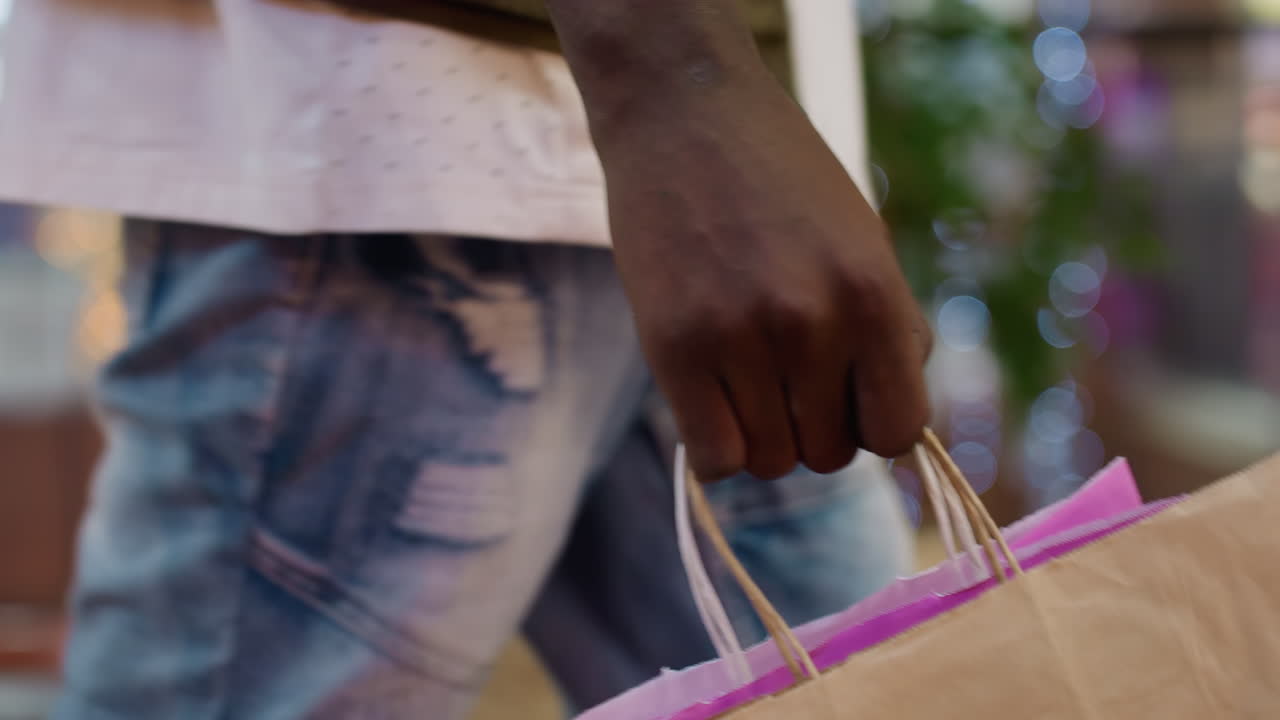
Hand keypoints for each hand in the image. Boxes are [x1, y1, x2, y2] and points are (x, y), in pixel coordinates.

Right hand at [597, 79, 930, 480]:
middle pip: (830, 455)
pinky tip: (708, 396)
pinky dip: (715, 445)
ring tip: (742, 372)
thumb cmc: (779, 177)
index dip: (871, 423)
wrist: (682, 111)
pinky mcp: (674, 347)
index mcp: (873, 294)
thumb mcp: (862, 240)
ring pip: (769, 462)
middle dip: (811, 428)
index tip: (844, 397)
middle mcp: (813, 322)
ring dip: (760, 434)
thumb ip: (889, 329)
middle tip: (783, 374)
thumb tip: (897, 427)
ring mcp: (740, 338)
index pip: (899, 429)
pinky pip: (713, 459)